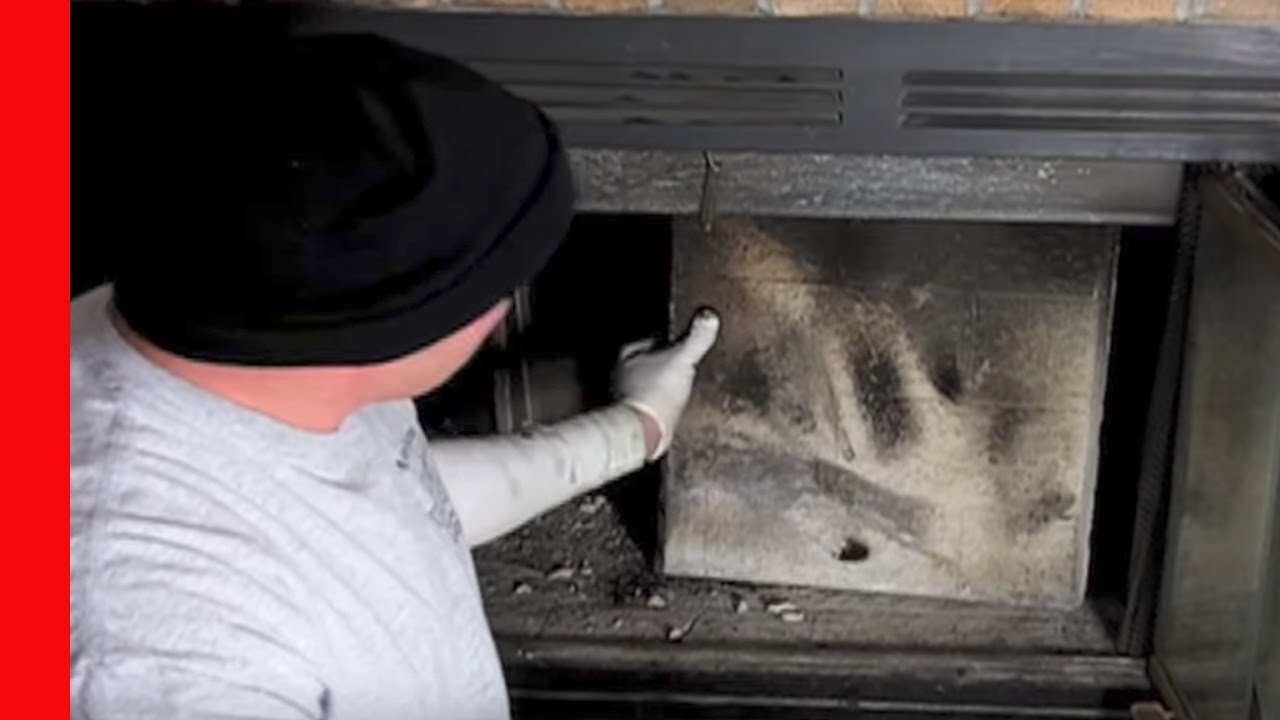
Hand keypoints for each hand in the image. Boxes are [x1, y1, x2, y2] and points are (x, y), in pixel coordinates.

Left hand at [615, 308, 720, 459]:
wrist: (644, 432)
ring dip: (660, 386)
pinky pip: (649, 405)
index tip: (679, 340)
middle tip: (680, 363)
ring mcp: (626, 398)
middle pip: (645, 364)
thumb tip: (709, 316)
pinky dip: (660, 405)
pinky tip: (673, 408)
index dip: (664, 340)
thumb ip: (696, 339)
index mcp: (628, 356)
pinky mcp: (634, 418)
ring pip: (645, 385)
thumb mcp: (682, 359)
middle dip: (661, 364)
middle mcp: (622, 376)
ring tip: (679, 386)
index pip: (648, 341)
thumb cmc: (655, 393)